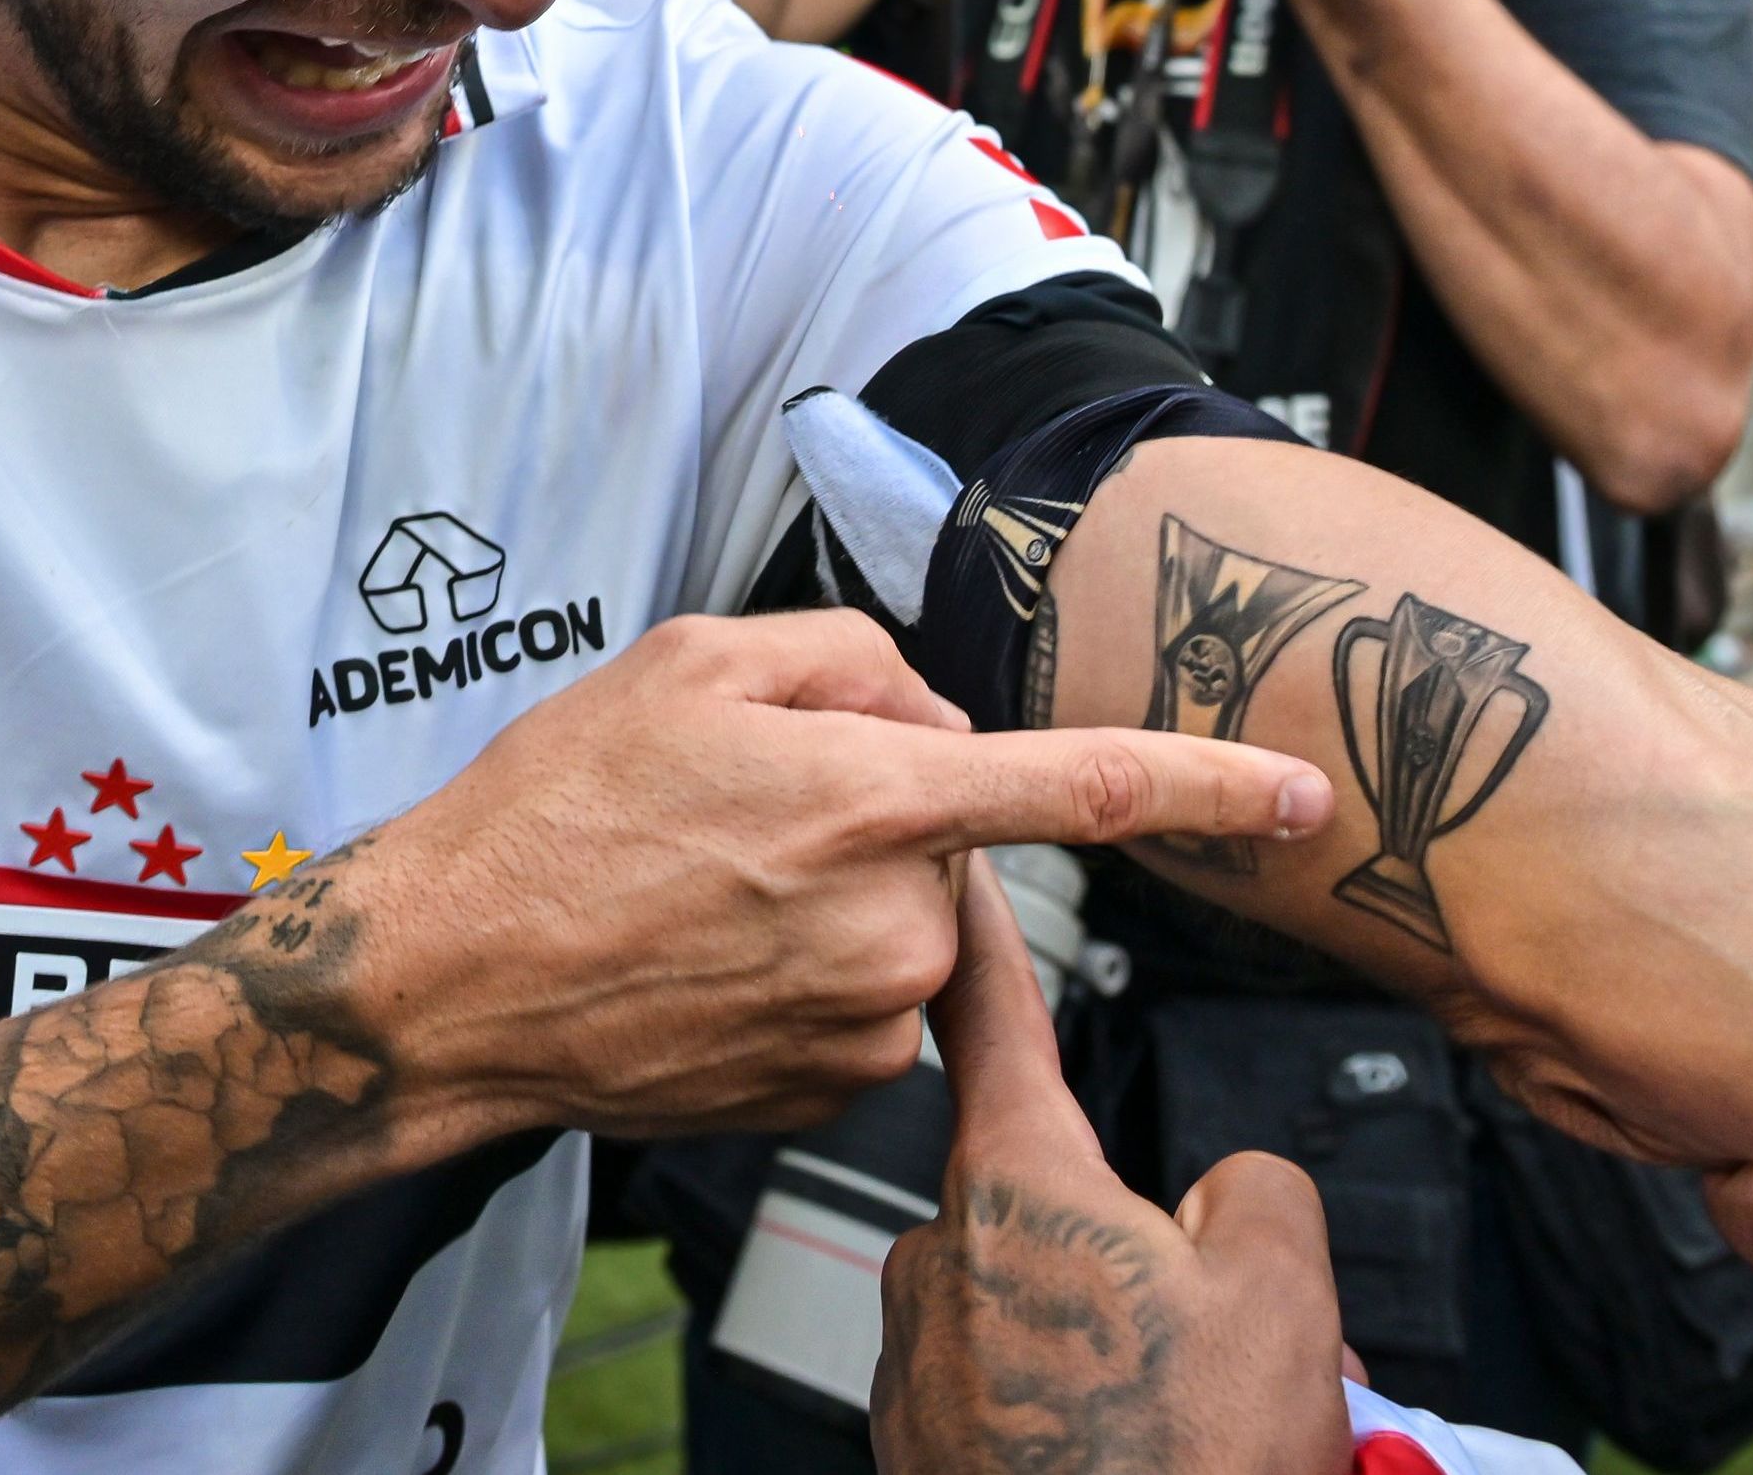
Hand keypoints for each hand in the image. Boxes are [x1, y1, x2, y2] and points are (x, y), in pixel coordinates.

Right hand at [351, 612, 1330, 1142]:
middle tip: (746, 815)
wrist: (450, 982)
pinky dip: (806, 974)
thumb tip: (926, 708)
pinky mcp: (831, 1090)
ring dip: (840, 899)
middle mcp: (889, 924)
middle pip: (954, 843)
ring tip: (708, 892)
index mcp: (871, 801)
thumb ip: (847, 661)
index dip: (1206, 785)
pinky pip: (863, 1005)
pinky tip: (709, 959)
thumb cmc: (553, 817)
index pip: (1082, 788)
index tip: (1302, 793)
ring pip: (907, 927)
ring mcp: (865, 1023)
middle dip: (885, 814)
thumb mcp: (691, 663)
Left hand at [874, 862, 1355, 1474]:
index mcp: (1020, 1187)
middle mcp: (942, 1258)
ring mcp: (919, 1359)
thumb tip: (1221, 1204)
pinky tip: (1139, 1453)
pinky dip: (1072, 1407)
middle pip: (1049, 1192)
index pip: (994, 1014)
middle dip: (1137, 1243)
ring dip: (1114, 1337)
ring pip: (1039, 1302)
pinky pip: (1008, 1386)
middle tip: (1225, 1332)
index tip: (953, 864)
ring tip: (1199, 1417)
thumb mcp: (1285, 1284)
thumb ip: (1255, 1189)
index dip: (984, 931)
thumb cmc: (1187, 1468)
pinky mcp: (916, 1443)